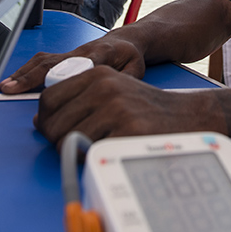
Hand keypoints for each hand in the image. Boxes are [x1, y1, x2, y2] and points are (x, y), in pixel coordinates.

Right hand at [0, 33, 146, 93]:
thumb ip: (126, 79)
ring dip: (24, 73)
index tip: (46, 88)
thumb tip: (112, 91)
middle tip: (11, 88)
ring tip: (6, 86)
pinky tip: (15, 79)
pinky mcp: (64, 55)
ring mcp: (70, 52)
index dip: (60, 76)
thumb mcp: (136, 69)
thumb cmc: (129, 56)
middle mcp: (80, 51)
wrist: (125, 41)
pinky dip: (26, 69)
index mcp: (100, 54)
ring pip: (43, 60)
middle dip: (29, 76)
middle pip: (52, 63)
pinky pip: (42, 60)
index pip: (77, 65)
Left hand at [35, 65, 218, 146]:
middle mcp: (104, 88)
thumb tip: (41, 120)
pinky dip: (95, 158)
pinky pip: (92, 153)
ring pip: (69, 141)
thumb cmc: (146, 106)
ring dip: (76, 150)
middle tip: (71, 144)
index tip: (52, 128)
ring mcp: (117, 110)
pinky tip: (109, 150)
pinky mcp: (128, 132)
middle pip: (53, 123)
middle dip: (56, 139)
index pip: (49, 98)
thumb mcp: (112, 89)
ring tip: (94, 146)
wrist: (189, 114)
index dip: (45, 119)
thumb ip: (78, 98)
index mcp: (97, 74)